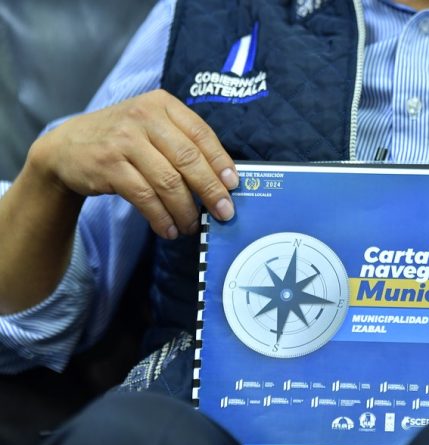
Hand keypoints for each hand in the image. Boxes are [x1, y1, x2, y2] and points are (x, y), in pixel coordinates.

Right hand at [27, 89, 237, 238]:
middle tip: (224, 213)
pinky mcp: (108, 165)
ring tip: (192, 226)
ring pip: (168, 182)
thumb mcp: (152, 128)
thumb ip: (183, 144)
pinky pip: (145, 197)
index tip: (234, 186)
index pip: (201, 134)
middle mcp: (143, 117)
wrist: (67, 147)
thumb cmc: (123, 140)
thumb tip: (223, 181)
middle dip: (210, 190)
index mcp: (162, 105)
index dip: (221, 162)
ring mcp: (124, 140)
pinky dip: (161, 218)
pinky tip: (169, 229)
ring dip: (185, 211)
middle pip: (188, 159)